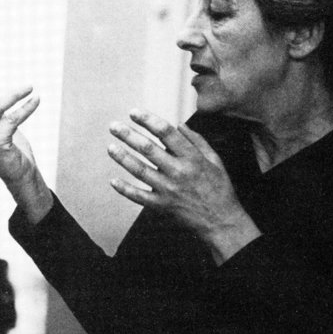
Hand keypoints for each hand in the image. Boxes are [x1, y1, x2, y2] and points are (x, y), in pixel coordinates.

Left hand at [108, 110, 260, 263]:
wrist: (221, 221)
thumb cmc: (219, 188)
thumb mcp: (215, 160)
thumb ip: (197, 140)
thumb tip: (179, 124)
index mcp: (192, 157)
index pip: (166, 133)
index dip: (148, 120)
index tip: (134, 112)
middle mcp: (178, 171)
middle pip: (148, 149)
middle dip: (128, 135)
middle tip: (114, 126)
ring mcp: (168, 190)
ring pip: (140, 171)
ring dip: (123, 158)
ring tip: (111, 147)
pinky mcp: (162, 206)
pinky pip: (139, 197)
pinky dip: (125, 190)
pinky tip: (113, 181)